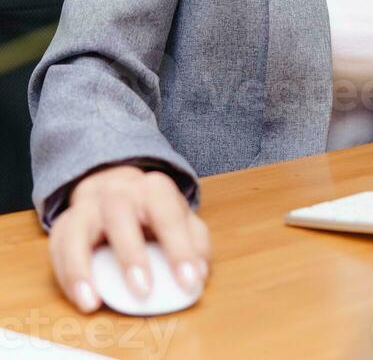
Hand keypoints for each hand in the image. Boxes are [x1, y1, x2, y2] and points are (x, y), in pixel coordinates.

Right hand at [48, 164, 212, 313]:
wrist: (115, 185)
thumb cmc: (153, 211)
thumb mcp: (180, 219)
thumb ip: (195, 243)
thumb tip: (200, 274)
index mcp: (153, 189)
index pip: (168, 213)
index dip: (180, 248)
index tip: (189, 281)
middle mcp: (118, 191)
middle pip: (120, 213)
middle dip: (131, 254)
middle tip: (143, 290)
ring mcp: (88, 206)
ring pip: (78, 227)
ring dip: (83, 266)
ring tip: (93, 301)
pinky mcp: (65, 223)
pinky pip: (58, 246)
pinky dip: (67, 274)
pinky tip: (83, 298)